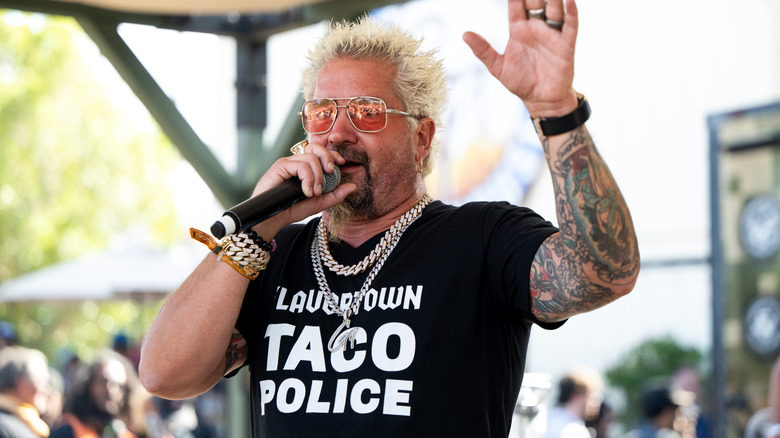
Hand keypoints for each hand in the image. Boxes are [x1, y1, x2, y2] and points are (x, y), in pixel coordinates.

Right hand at [251, 142, 355, 232]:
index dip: (333, 154)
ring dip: (318, 176)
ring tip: (315, 193)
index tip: (342, 164)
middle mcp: (297, 162)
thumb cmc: (292, 209)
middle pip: (316, 147)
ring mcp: (288, 163)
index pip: (321, 152)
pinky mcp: (280, 166)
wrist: (273, 218)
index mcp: (306, 168)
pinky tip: (307, 191)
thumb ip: (335, 195)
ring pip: (310, 158)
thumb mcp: (319, 203)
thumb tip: (353, 186)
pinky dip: (308, 179)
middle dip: (328, 157)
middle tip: (332, 172)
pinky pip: (300, 165)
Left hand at [463, 0, 578, 116]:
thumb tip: (464, 34)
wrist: (541, 100)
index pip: (516, 5)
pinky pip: (570, 25)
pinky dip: (571, 12)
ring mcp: (551, 34)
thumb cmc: (520, 83)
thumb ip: (483, 51)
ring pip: (553, 9)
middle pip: (535, 2)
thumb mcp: (498, 67)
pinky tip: (569, 1)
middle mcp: (535, 28)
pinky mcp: (565, 44)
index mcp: (518, 30)